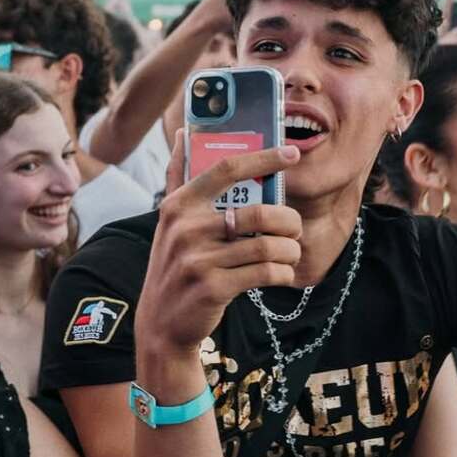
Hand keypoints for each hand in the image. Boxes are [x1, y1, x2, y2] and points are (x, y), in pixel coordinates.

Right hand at [135, 133, 302, 357]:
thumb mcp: (169, 223)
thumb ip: (177, 178)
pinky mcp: (213, 288)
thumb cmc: (174, 265)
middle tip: (295, 229)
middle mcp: (186, 229)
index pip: (226, 169)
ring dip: (290, 251)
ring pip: (267, 247)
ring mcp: (198, 260)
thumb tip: (182, 133)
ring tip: (291, 253)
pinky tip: (282, 274)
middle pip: (258, 213)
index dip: (263, 158)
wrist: (161, 323)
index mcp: (178, 205)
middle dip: (289, 221)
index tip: (291, 154)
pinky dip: (283, 273)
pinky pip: (264, 273)